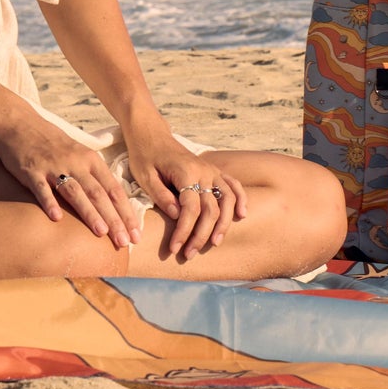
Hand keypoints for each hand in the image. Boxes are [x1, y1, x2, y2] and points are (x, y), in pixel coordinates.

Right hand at [0, 116, 141, 247]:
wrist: (21, 125)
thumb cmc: (54, 145)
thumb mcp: (80, 156)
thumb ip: (94, 178)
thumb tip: (112, 205)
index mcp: (91, 160)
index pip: (114, 190)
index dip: (126, 212)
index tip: (136, 234)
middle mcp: (76, 163)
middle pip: (99, 194)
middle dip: (114, 219)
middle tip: (125, 241)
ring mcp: (54, 166)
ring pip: (75, 192)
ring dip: (89, 213)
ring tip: (102, 232)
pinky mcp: (32, 171)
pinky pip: (42, 189)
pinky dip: (49, 203)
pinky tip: (56, 219)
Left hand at [125, 119, 247, 260]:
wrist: (152, 135)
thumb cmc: (145, 156)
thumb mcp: (145, 177)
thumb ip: (162, 196)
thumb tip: (178, 216)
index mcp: (185, 172)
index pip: (191, 209)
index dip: (184, 231)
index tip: (175, 248)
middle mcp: (204, 171)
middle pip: (211, 209)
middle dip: (201, 234)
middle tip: (190, 254)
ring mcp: (212, 170)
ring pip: (227, 199)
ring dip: (224, 223)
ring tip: (215, 242)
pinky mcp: (214, 171)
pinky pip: (233, 185)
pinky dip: (241, 199)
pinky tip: (242, 215)